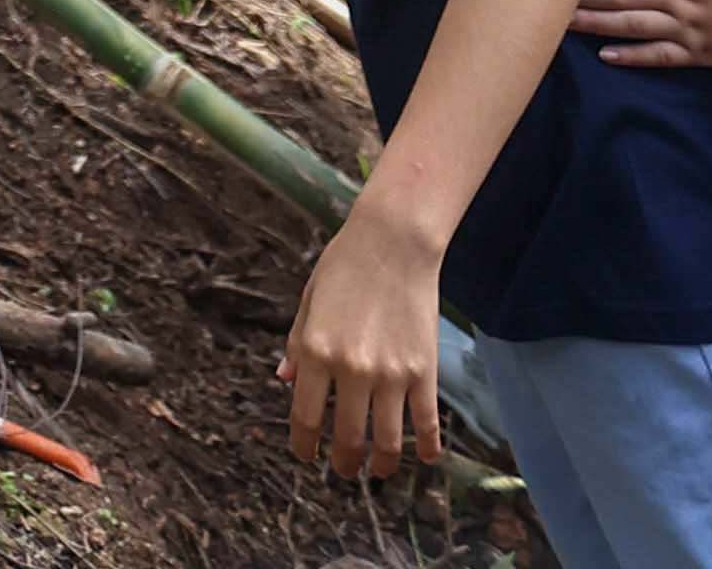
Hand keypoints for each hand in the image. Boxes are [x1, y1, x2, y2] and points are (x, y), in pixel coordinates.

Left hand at [278, 206, 446, 476]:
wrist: (394, 241)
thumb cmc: (345, 267)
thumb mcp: (308, 303)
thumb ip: (296, 345)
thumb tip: (284, 380)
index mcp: (316, 352)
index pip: (304, 417)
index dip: (304, 445)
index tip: (306, 456)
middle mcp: (352, 369)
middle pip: (347, 438)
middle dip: (343, 463)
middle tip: (343, 469)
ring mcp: (391, 373)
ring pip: (387, 441)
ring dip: (382, 464)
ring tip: (378, 470)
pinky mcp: (424, 370)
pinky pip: (427, 421)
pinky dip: (427, 446)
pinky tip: (426, 457)